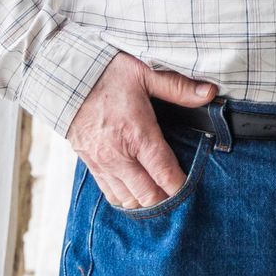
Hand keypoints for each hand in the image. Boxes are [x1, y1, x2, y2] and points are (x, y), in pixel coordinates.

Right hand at [66, 51, 217, 209]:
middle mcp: (118, 155)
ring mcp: (102, 162)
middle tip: (180, 193)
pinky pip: (109, 193)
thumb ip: (178, 87)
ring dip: (145, 202)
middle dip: (166, 199)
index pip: (164, 173)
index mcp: (137, 134)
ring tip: (161, 195)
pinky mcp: (90, 164)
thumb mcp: (145, 73)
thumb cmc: (106, 73)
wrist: (66, 78)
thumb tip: (209, 93)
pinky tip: (137, 194)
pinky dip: (125, 198)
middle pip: (147, 195)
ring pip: (128, 200)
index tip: (192, 188)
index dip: (180, 186)